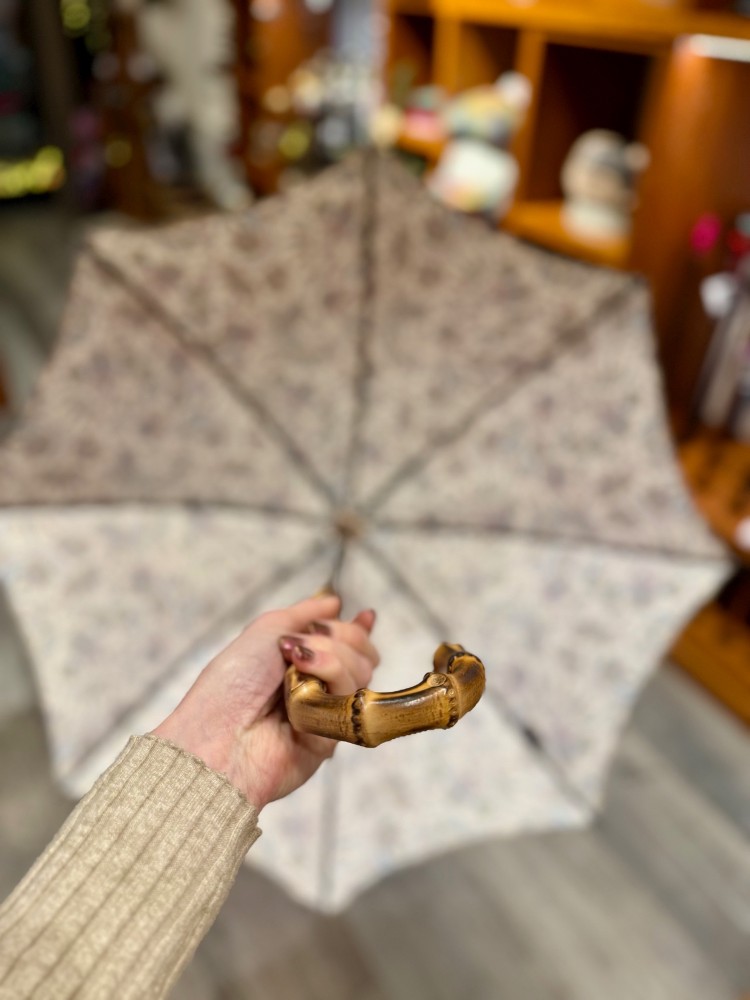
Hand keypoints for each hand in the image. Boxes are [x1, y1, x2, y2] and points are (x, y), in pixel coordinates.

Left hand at [151, 594, 378, 808]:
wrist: (220, 734)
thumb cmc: (233, 681)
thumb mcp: (266, 630)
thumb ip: (304, 613)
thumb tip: (335, 602)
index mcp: (301, 663)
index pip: (347, 644)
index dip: (359, 630)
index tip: (366, 616)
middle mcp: (317, 687)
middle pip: (362, 656)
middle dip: (341, 638)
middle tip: (305, 643)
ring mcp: (326, 711)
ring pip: (361, 673)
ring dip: (331, 658)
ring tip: (297, 664)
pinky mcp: (333, 736)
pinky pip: (349, 699)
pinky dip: (328, 680)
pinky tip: (304, 684)